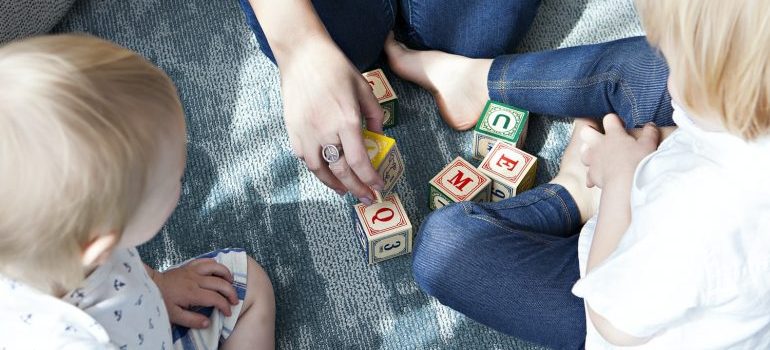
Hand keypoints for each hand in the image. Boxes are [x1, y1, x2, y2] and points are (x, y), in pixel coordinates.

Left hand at [148, 260, 238, 328]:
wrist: (150, 285)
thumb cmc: (162, 301)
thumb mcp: (174, 316)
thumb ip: (192, 320)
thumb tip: (208, 322)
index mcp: (192, 293)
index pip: (215, 299)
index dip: (225, 306)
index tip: (228, 312)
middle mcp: (195, 280)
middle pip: (220, 283)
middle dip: (231, 292)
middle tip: (234, 301)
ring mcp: (193, 271)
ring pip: (216, 267)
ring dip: (227, 274)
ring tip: (231, 282)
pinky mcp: (189, 265)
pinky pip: (206, 260)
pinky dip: (215, 264)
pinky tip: (218, 271)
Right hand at [279, 38, 384, 203]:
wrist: (302, 55)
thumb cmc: (335, 68)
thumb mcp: (364, 88)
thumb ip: (375, 116)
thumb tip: (379, 137)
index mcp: (346, 120)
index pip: (360, 162)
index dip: (370, 179)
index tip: (378, 187)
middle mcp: (325, 131)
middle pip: (342, 172)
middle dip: (357, 189)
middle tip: (367, 198)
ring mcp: (306, 133)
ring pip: (320, 171)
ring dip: (335, 185)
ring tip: (346, 190)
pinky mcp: (293, 131)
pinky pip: (305, 159)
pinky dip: (317, 169)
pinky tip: (327, 171)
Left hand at [580, 114, 659, 188]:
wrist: (625, 184)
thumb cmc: (638, 163)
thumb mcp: (648, 145)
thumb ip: (649, 133)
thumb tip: (650, 125)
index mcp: (614, 135)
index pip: (609, 119)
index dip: (614, 120)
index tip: (621, 125)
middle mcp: (599, 145)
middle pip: (586, 131)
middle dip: (590, 131)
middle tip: (600, 136)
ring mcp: (593, 159)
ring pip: (583, 151)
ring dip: (588, 153)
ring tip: (597, 156)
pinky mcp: (592, 174)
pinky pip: (588, 174)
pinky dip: (591, 175)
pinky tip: (596, 179)